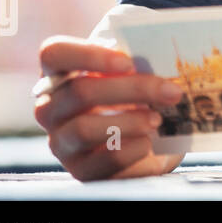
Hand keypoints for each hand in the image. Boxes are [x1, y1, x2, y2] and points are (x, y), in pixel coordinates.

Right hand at [34, 35, 186, 181]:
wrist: (152, 144)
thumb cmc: (139, 98)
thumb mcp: (137, 73)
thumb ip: (137, 59)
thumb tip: (156, 51)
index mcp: (59, 74)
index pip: (54, 54)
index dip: (87, 54)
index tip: (128, 62)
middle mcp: (50, 108)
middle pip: (80, 91)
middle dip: (134, 89)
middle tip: (171, 91)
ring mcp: (61, 142)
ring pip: (85, 129)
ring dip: (131, 122)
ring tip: (157, 119)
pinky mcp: (80, 171)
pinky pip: (105, 158)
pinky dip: (133, 149)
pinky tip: (149, 143)